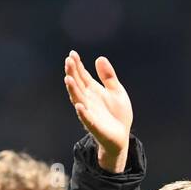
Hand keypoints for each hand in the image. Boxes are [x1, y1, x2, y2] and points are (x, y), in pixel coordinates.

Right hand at [63, 50, 132, 172]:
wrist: (122, 136)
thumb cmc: (117, 113)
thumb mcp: (117, 91)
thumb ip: (109, 77)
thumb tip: (100, 58)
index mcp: (93, 90)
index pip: (82, 75)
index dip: (77, 65)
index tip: (72, 53)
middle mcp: (88, 100)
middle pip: (77, 85)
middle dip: (72, 73)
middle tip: (68, 61)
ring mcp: (90, 113)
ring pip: (78, 100)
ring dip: (73, 90)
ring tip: (68, 79)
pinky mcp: (95, 126)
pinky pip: (87, 120)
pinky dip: (83, 114)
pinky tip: (79, 107)